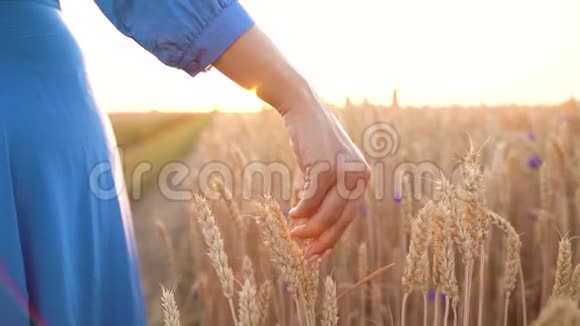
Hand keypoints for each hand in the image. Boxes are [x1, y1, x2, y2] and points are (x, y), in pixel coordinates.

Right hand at [212, 26, 369, 257]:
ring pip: (326, 212)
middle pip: (341, 218)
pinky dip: (301, 210)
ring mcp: (343, 170)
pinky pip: (311, 198)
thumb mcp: (326, 168)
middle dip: (323, 240)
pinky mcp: (324, 166)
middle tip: (308, 255)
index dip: (333, 236)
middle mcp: (358, 174)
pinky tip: (291, 214)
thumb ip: (327, 193)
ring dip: (309, 228)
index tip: (319, 252)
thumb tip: (315, 225)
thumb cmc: (313, 140)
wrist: (303, 109)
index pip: (350, 216)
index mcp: (362, 177)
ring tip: (294, 235)